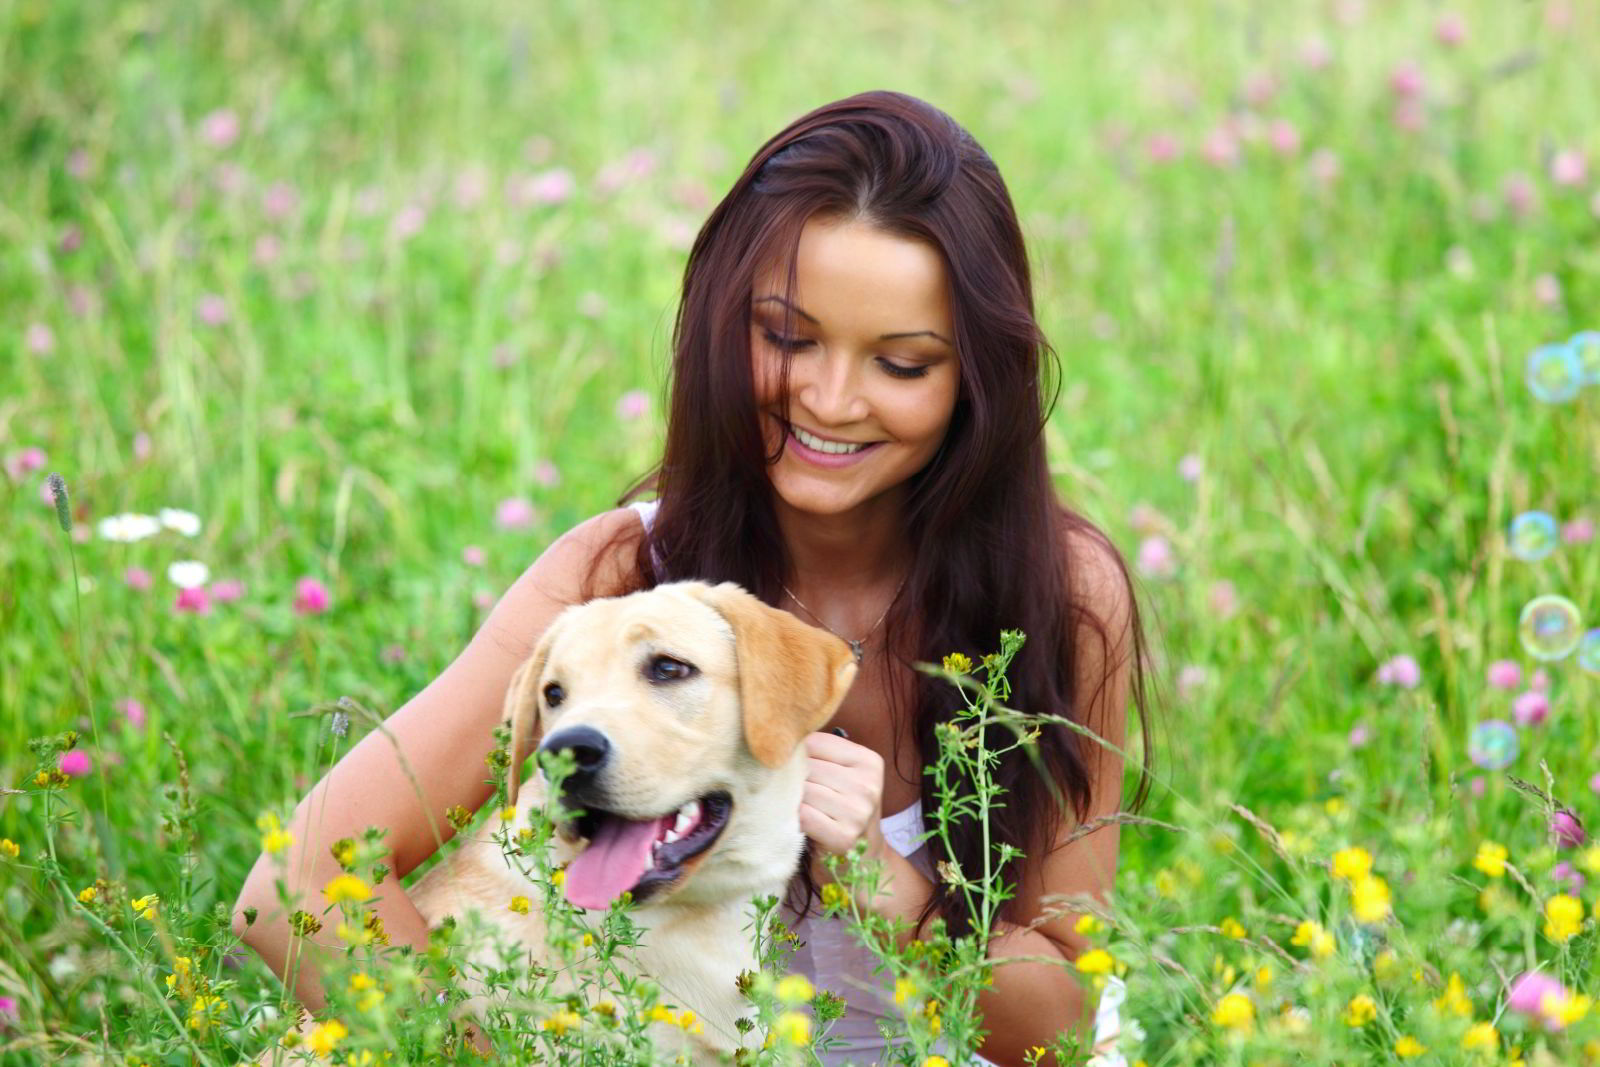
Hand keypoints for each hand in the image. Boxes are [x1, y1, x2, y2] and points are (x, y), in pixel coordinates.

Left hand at [798, 731, 889, 877]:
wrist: (863, 859)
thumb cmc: (844, 809)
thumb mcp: (844, 775)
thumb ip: (821, 754)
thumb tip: (780, 738)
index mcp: (870, 762)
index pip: (816, 742)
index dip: (798, 754)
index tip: (797, 768)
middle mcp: (868, 785)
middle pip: (808, 767)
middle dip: (794, 778)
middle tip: (796, 792)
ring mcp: (858, 812)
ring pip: (803, 790)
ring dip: (793, 799)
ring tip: (798, 807)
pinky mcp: (844, 837)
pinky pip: (804, 815)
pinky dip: (795, 818)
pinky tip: (800, 822)